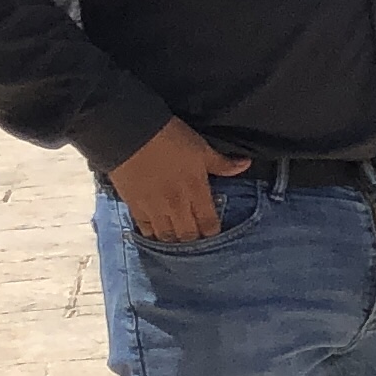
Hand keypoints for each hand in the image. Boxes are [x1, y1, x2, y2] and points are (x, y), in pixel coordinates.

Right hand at [107, 116, 250, 242]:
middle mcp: (176, 205)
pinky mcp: (134, 206)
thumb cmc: (170, 139)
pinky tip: (155, 234)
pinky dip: (151, 234)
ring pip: (166, 236)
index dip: (212, 231)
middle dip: (194, 239)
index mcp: (196, 191)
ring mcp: (154, 208)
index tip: (214, 232)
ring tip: (177, 239)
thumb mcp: (201, 148)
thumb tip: (245, 164)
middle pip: (188, 235)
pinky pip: (144, 229)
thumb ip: (222, 163)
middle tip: (196, 238)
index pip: (208, 223)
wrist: (130, 136)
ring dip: (173, 240)